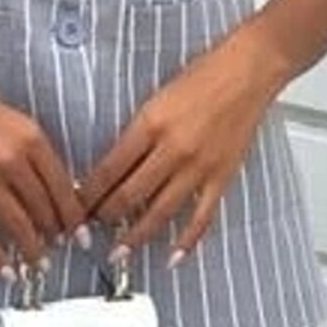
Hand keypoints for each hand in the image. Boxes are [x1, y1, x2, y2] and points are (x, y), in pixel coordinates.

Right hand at [0, 93, 89, 278]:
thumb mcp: (19, 124)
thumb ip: (40, 156)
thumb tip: (61, 196)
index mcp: (32, 139)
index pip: (63, 188)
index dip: (74, 217)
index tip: (81, 233)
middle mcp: (12, 161)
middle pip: (44, 210)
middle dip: (55, 234)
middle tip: (59, 246)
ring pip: (19, 227)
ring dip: (32, 250)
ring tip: (38, 263)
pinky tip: (7, 271)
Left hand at [75, 31, 281, 266]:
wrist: (248, 69)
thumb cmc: (203, 75)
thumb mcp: (155, 99)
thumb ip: (136, 134)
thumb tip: (113, 167)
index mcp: (149, 125)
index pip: (107, 170)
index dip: (88, 194)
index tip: (78, 206)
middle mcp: (172, 149)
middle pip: (127, 196)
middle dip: (104, 218)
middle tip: (91, 231)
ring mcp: (198, 167)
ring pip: (159, 213)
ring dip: (135, 237)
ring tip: (119, 253)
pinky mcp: (222, 176)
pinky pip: (201, 217)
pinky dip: (186, 241)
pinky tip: (172, 257)